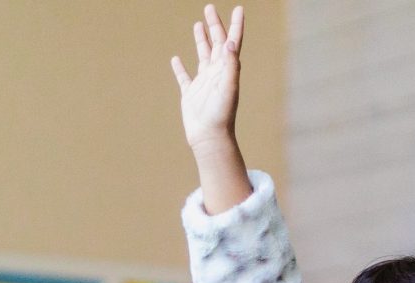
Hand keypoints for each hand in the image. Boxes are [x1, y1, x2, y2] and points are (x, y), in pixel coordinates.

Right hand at [171, 4, 244, 151]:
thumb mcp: (228, 87)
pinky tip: (175, 59)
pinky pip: (184, 77)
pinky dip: (179, 67)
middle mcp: (216, 73)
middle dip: (214, 25)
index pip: (232, 43)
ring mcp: (203, 83)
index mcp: (226, 70)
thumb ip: (230, 65)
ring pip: (202, 55)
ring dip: (201, 40)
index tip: (239, 9)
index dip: (236, 25)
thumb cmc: (221, 115)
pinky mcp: (190, 93)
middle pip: (216, 43)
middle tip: (210, 8)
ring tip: (198, 24)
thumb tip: (230, 43)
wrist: (210, 137)